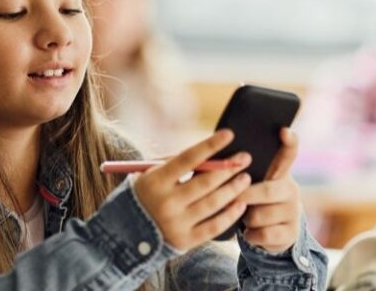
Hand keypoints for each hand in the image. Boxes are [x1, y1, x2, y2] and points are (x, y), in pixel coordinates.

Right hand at [134, 130, 253, 250]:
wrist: (129, 231)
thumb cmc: (148, 194)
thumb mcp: (152, 174)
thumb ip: (178, 163)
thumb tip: (213, 153)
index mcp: (155, 181)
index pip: (187, 159)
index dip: (210, 145)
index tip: (229, 134)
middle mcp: (166, 202)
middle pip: (205, 182)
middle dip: (229, 168)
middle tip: (245, 158)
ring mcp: (176, 223)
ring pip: (213, 203)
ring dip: (234, 188)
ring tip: (245, 178)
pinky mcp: (185, 240)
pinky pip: (214, 227)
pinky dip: (231, 215)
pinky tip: (241, 204)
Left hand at [240, 127, 302, 253]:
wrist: (270, 234)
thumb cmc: (250, 201)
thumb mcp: (248, 185)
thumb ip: (236, 171)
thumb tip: (208, 156)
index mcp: (279, 172)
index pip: (288, 153)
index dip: (288, 142)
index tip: (283, 130)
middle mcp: (291, 189)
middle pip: (266, 190)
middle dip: (244, 196)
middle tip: (233, 198)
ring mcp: (293, 211)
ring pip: (260, 215)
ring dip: (245, 218)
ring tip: (244, 217)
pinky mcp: (291, 232)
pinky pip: (264, 234)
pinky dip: (250, 235)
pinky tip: (250, 232)